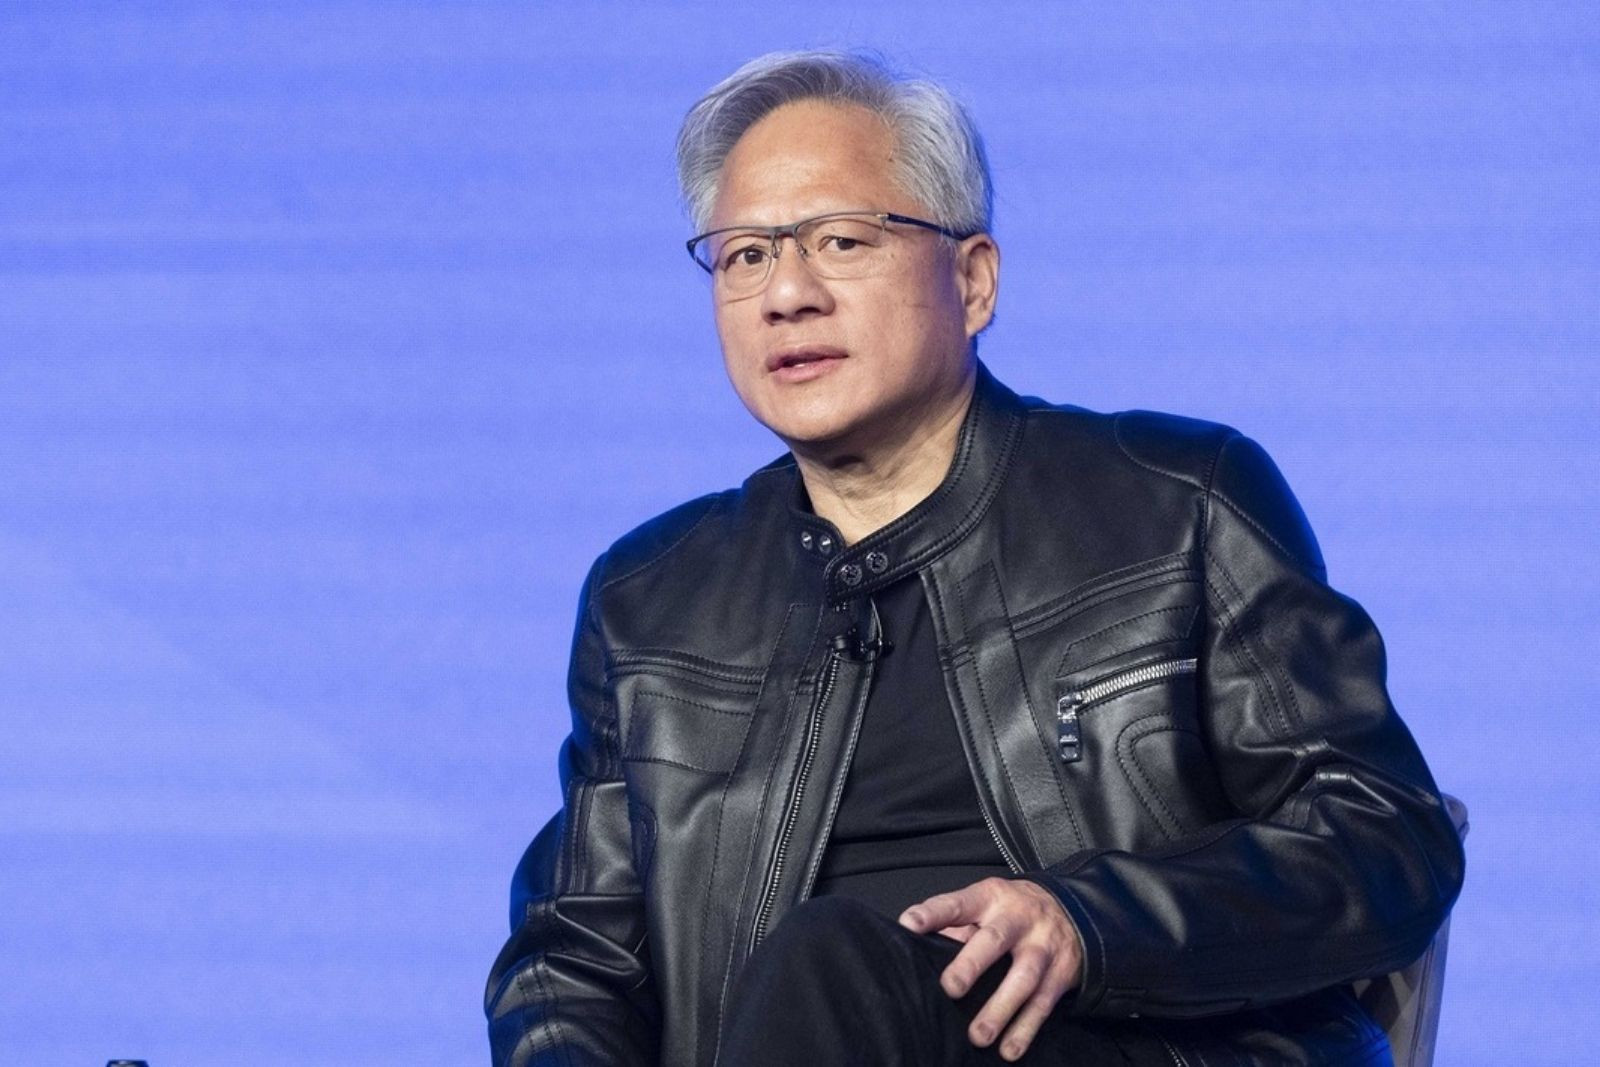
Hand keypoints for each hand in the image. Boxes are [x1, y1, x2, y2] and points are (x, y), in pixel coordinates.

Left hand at [898, 877, 1082, 1061]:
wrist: (1075, 911)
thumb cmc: (1014, 911)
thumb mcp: (988, 903)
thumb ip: (957, 924)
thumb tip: (919, 947)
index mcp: (992, 898)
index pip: (959, 904)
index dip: (934, 913)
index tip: (910, 925)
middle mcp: (1019, 919)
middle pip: (995, 940)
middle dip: (972, 965)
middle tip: (951, 987)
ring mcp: (1043, 947)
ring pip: (1023, 978)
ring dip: (1000, 1009)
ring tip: (978, 1035)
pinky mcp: (1060, 975)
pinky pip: (1042, 1004)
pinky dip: (1025, 1029)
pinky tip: (1009, 1049)